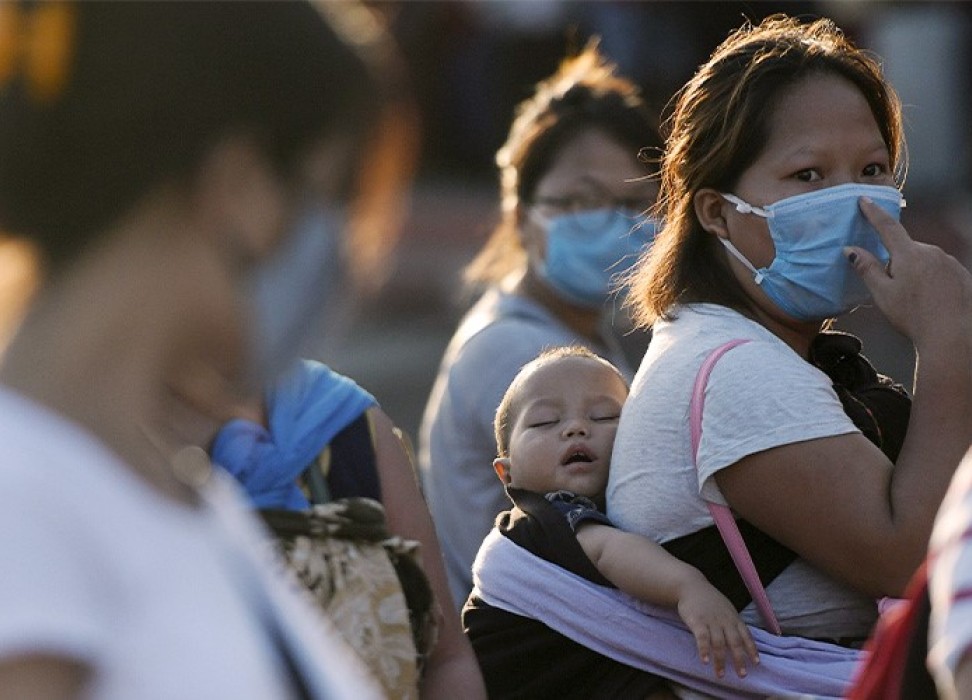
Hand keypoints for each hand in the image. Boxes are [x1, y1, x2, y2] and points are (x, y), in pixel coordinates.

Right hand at [676, 576, 758, 678]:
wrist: (690, 586)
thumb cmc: (709, 599)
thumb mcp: (726, 608)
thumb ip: (733, 622)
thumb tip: (742, 639)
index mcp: (733, 618)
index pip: (746, 635)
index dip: (752, 650)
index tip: (756, 663)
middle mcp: (725, 621)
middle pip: (735, 643)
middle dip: (739, 660)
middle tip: (741, 675)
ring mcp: (711, 621)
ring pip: (718, 644)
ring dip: (720, 661)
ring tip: (720, 674)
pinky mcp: (697, 622)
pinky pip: (702, 638)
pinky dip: (704, 650)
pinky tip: (705, 661)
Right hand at [846, 198, 971, 348]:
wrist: (952, 336)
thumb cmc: (914, 317)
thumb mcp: (883, 294)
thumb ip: (867, 268)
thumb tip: (851, 250)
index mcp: (909, 254)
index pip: (887, 227)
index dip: (873, 213)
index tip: (864, 201)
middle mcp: (932, 252)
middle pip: (907, 249)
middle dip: (897, 262)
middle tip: (894, 290)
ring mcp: (950, 263)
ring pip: (925, 261)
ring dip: (916, 274)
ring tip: (915, 302)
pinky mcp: (962, 275)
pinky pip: (941, 271)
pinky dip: (933, 282)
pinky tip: (932, 302)